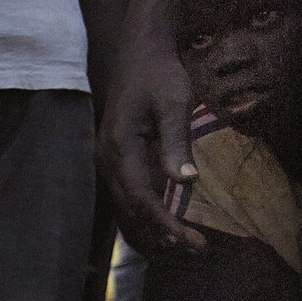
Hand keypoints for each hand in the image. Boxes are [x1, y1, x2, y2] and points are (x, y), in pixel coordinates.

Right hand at [100, 26, 207, 255]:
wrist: (138, 51)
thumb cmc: (159, 73)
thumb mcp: (173, 103)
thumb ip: (176, 142)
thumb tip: (186, 182)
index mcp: (118, 150)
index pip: (142, 199)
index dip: (166, 223)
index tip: (192, 240)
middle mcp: (105, 162)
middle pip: (130, 211)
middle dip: (161, 235)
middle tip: (196, 249)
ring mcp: (106, 163)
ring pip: (124, 209)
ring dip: (150, 230)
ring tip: (181, 245)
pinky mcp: (113, 160)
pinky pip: (125, 197)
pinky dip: (142, 216)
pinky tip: (160, 224)